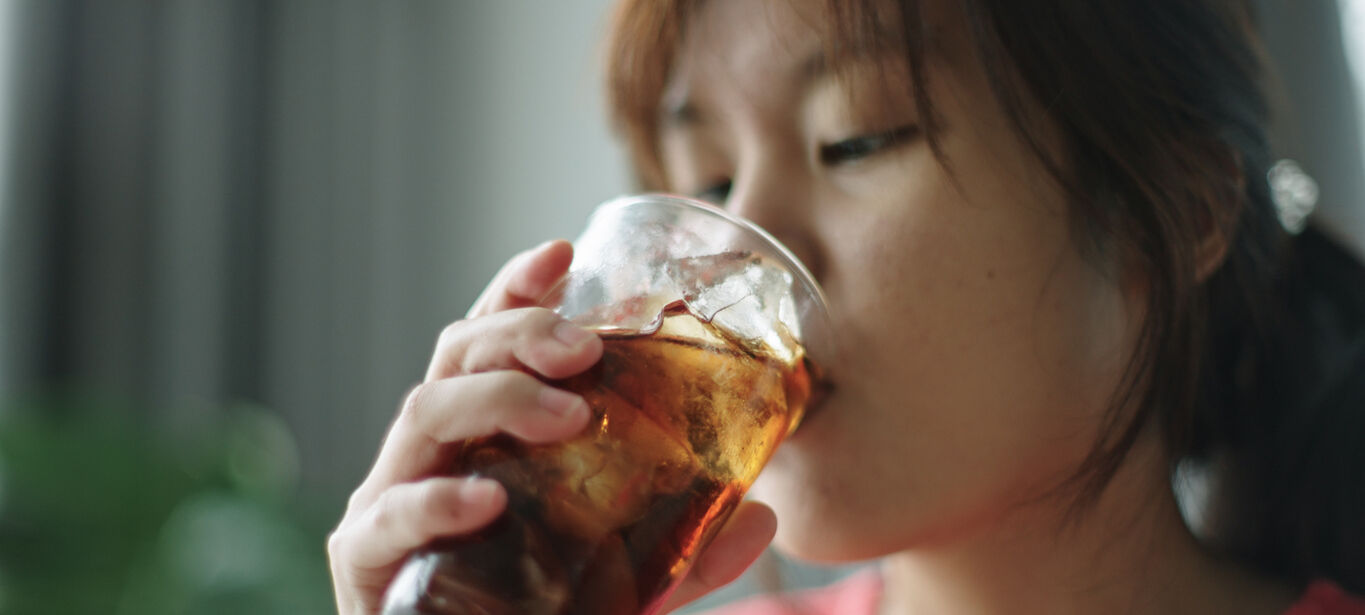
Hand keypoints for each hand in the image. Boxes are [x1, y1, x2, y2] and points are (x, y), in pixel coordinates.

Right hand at [326, 240, 776, 614]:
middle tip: (587, 345)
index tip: (564, 252)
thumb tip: (769, 517)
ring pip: (422, 413)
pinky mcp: (365, 562)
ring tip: (569, 412)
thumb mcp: (627, 584)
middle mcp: (430, 459)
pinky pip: (388, 516)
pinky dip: (437, 500)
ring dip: (497, 396)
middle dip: (519, 332)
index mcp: (480, 442)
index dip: (517, 291)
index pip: (488, 343)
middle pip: (456, 358)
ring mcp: (389, 504)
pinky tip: (486, 498)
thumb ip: (685, 553)